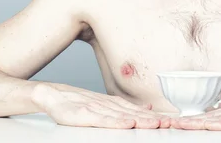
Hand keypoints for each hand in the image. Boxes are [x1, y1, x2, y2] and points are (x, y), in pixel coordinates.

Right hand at [31, 82, 170, 128]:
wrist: (51, 95)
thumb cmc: (77, 102)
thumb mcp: (104, 103)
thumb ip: (125, 106)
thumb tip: (149, 106)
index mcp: (113, 104)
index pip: (137, 112)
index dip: (153, 117)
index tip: (170, 121)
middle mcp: (106, 106)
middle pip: (133, 114)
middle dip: (151, 120)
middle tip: (168, 124)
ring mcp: (95, 109)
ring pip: (121, 117)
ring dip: (139, 121)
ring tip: (155, 124)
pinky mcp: (83, 115)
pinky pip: (102, 119)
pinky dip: (115, 122)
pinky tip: (127, 124)